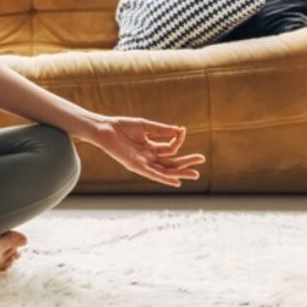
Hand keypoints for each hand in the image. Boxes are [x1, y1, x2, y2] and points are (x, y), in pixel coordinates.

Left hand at [84, 116, 203, 187]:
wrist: (104, 128)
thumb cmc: (122, 126)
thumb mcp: (145, 126)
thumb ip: (161, 129)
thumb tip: (179, 129)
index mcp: (151, 147)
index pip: (170, 147)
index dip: (178, 139)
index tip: (183, 130)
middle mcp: (148, 157)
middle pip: (171, 162)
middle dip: (186, 162)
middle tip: (201, 160)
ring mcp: (142, 163)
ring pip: (165, 170)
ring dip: (180, 172)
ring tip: (195, 174)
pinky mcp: (135, 166)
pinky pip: (152, 174)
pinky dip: (164, 178)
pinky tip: (175, 181)